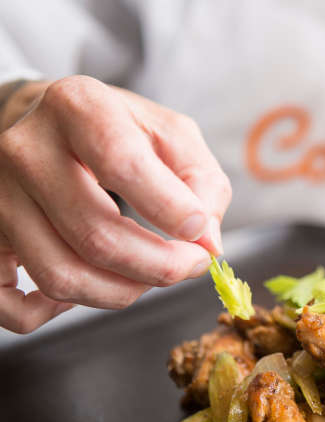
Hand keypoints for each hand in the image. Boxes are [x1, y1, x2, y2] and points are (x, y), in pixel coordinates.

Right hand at [0, 76, 231, 332]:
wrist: (37, 120)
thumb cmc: (114, 130)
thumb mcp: (170, 133)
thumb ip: (203, 181)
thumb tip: (209, 243)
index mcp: (77, 107)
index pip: (124, 165)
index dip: (172, 210)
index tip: (201, 234)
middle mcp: (25, 149)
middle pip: (96, 235)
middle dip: (160, 266)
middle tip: (189, 265)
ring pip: (60, 276)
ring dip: (121, 292)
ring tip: (148, 275)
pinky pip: (8, 305)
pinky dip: (52, 314)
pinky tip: (88, 286)